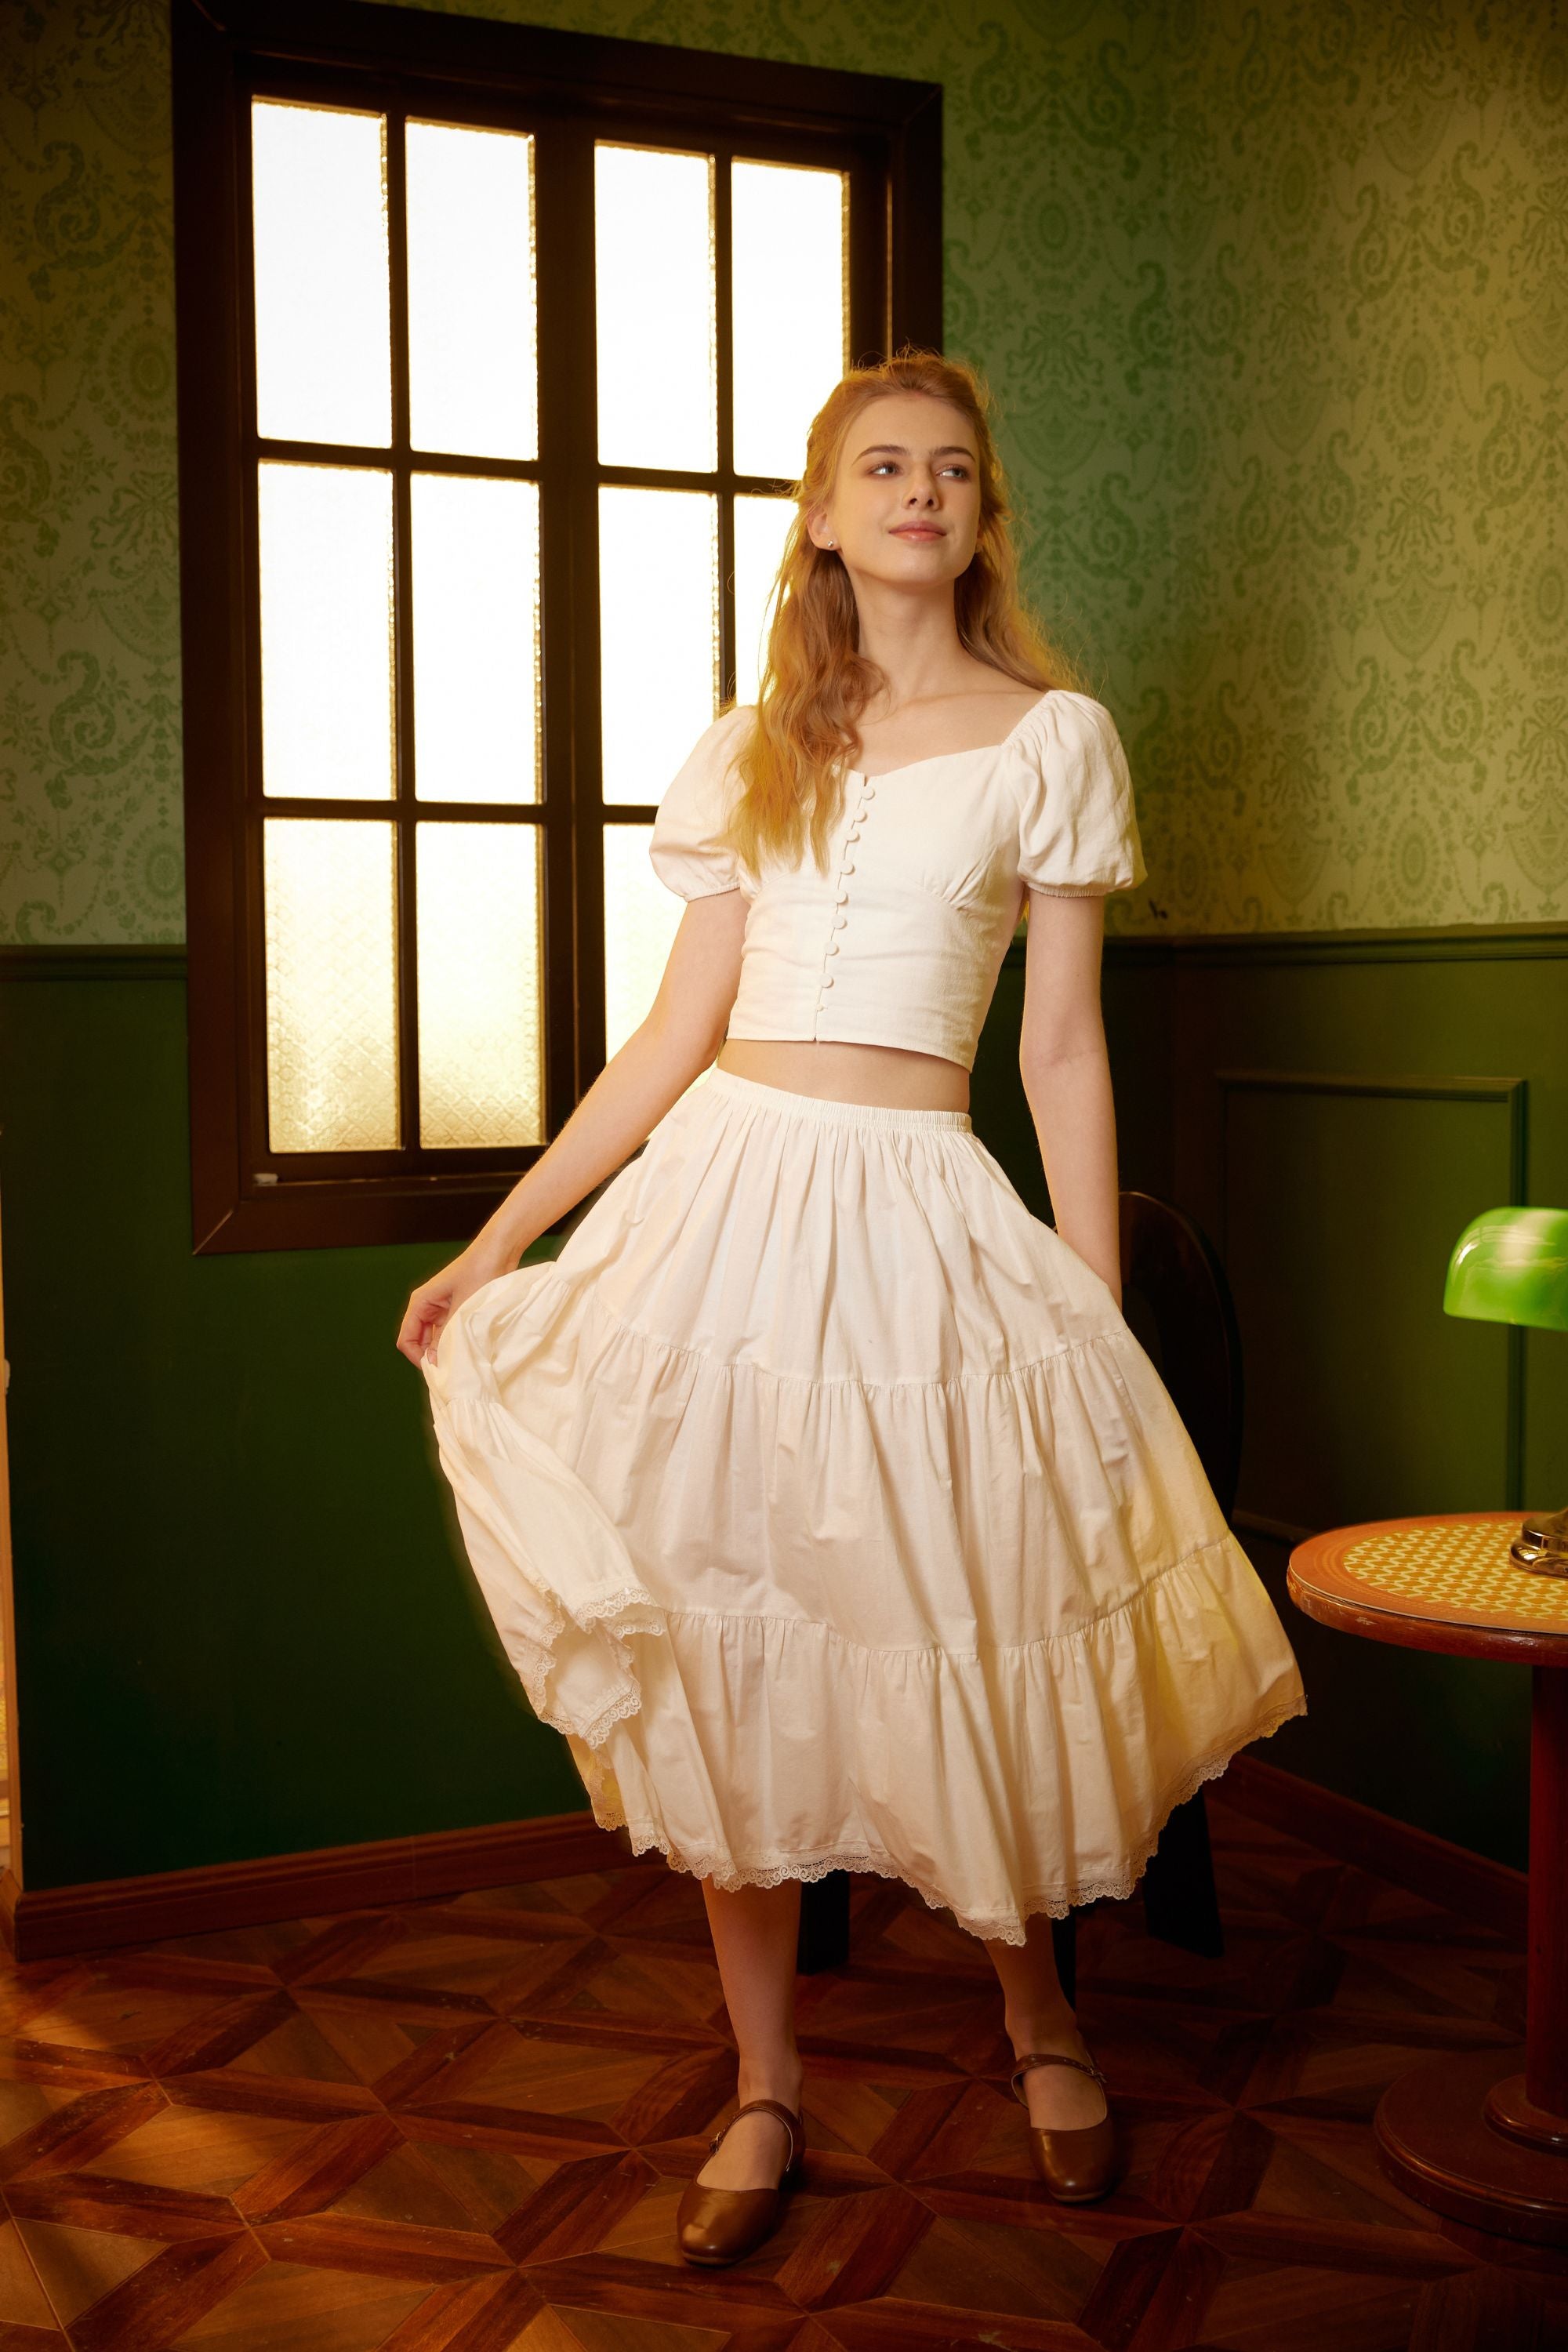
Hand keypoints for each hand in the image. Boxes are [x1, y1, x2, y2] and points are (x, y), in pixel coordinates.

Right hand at [396, 1238, 516, 1367]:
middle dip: (431, 1357)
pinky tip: (468, 1348)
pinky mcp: (455, 1310)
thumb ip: (446, 1337)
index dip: (417, 1358)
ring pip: (434, 1339)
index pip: (406, 1340)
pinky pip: (448, 1332)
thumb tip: (432, 1362)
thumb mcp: (462, 1309)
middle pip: (419, 1342)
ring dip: (444, 1350)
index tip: (437, 1369)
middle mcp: (427, 1307)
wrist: (499, 1251)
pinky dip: (455, 1342)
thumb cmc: (479, 1273)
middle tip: (451, 1370)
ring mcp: (441, 1309)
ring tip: (461, 1360)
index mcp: (421, 1303)